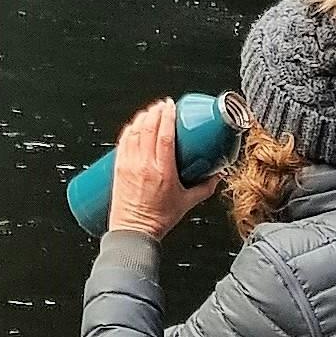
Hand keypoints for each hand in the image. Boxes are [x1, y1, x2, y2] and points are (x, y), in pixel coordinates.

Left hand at [108, 98, 221, 239]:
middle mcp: (144, 165)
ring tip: (151, 111)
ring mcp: (129, 165)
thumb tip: (216, 175)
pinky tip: (135, 124)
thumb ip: (204, 188)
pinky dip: (130, 129)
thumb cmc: (158, 219)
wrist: (134, 231)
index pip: (164, 135)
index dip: (168, 116)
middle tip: (162, 106)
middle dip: (155, 111)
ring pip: (134, 131)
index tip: (171, 106)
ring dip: (142, 117)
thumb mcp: (187, 202)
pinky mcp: (118, 167)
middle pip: (148, 128)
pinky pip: (123, 141)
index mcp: (163, 171)